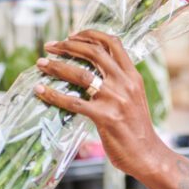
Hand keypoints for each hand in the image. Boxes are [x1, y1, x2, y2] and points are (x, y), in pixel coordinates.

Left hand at [34, 30, 165, 175]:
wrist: (148, 154)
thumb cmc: (137, 128)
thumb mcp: (134, 97)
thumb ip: (119, 83)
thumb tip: (94, 72)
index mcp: (133, 76)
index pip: (113, 43)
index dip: (90, 35)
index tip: (72, 35)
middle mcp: (125, 83)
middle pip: (95, 52)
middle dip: (69, 45)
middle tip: (51, 46)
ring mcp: (115, 99)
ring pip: (81, 74)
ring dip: (57, 66)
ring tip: (41, 63)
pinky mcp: (104, 117)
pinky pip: (73, 102)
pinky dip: (54, 95)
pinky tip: (41, 90)